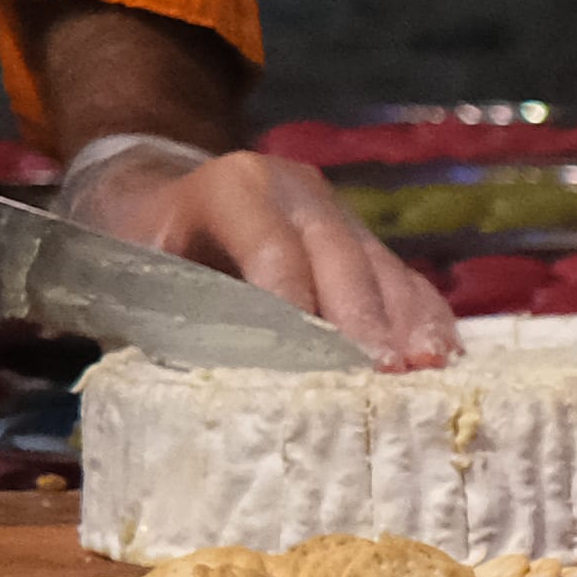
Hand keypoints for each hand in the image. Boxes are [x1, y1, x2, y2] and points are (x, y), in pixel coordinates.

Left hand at [60, 137, 457, 369]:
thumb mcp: (136, 269)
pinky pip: (404, 280)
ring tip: (428, 374)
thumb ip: (176, 315)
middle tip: (386, 379)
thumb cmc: (143, 244)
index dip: (294, 310)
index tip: (310, 369)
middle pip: (341, 258)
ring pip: (384, 269)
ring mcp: (338, 214)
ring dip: (408, 325)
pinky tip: (441, 361)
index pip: (273, 251)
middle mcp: (296, 192)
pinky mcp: (364, 242)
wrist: (159, 195)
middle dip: (366, 323)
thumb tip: (224, 388)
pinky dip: (424, 321)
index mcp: (232, 188)